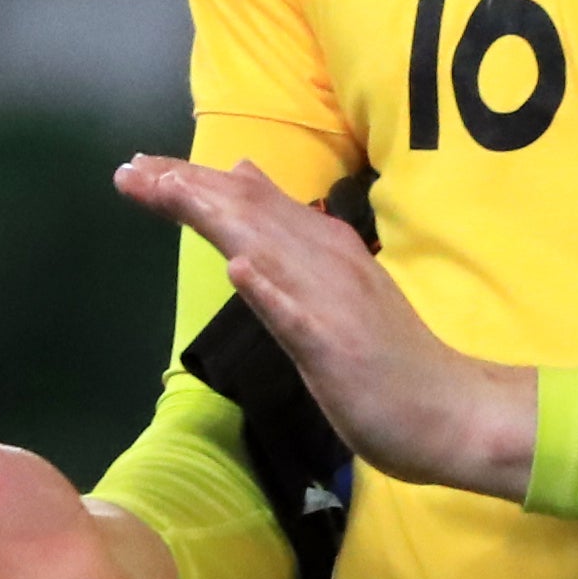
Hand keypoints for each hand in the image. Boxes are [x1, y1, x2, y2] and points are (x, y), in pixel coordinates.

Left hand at [115, 156, 537, 499]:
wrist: (450, 410)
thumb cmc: (387, 359)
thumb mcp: (330, 285)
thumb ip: (288, 236)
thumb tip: (242, 177)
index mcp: (321, 247)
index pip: (247, 203)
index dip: (192, 182)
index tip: (139, 168)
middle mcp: (324, 260)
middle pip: (246, 214)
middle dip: (184, 187)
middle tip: (128, 170)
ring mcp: (330, 303)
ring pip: (267, 249)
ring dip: (216, 217)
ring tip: (167, 190)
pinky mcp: (338, 348)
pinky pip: (299, 317)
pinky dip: (270, 291)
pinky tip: (241, 271)